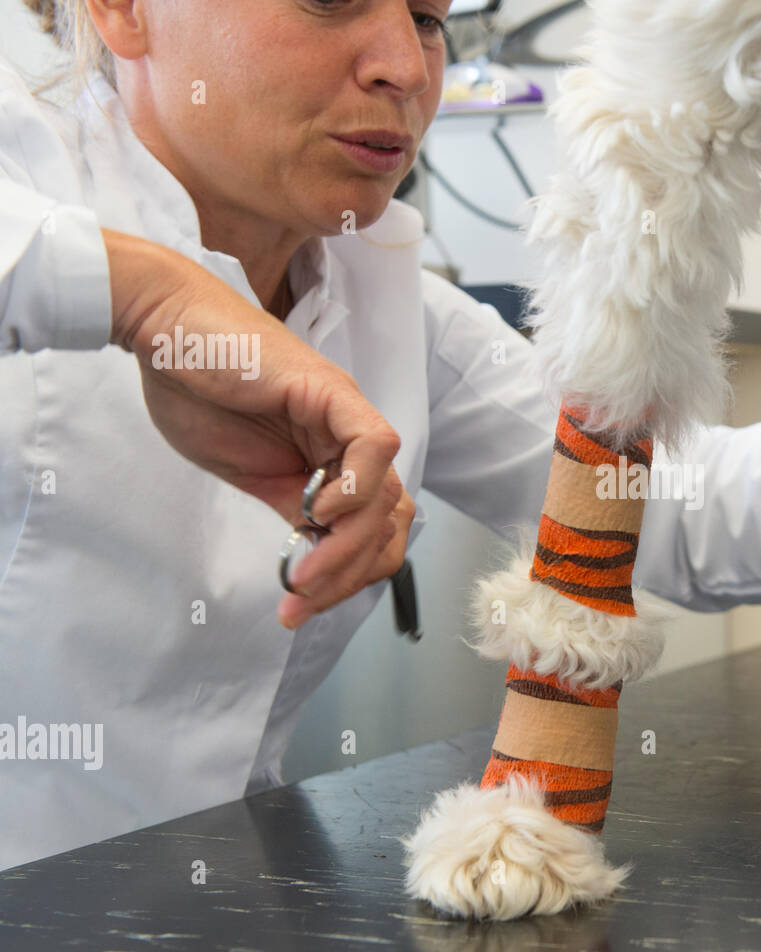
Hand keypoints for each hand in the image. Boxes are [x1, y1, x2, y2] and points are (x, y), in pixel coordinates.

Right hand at [104, 228, 411, 628]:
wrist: (163, 330)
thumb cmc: (196, 389)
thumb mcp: (249, 472)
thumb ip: (291, 508)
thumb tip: (316, 557)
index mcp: (333, 461)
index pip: (372, 531)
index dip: (347, 576)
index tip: (300, 605)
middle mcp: (350, 440)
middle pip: (390, 522)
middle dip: (349, 575)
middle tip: (301, 600)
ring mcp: (346, 415)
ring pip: (387, 495)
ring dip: (347, 547)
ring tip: (303, 572)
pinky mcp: (332, 392)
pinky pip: (375, 446)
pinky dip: (355, 488)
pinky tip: (315, 511)